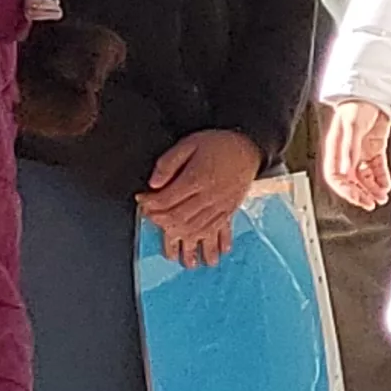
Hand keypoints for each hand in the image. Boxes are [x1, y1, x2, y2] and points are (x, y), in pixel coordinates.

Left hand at [139, 130, 260, 263]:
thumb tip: (154, 183)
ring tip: (171, 246)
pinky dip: (205, 242)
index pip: (167, 199)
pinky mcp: (229, 211)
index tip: (141, 199)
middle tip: (150, 217)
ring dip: (181, 239)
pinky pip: (215, 231)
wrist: (250, 148)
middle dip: (160, 221)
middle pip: (178, 218)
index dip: (149, 203)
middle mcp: (209, 196)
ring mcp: (220, 206)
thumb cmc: (219, 144)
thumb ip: (169, 162)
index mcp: (197, 179)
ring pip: (196, 229)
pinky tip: (198, 247)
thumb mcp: (189, 144)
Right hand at [320, 98, 390, 210]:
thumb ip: (349, 149)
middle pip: (351, 181)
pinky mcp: (374, 147)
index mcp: (335, 150)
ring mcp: (361, 151)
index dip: (346, 191)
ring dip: (372, 189)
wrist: (372, 93)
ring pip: (364, 177)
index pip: (336, 177)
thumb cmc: (356, 105)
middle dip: (361, 194)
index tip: (358, 199)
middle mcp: (347, 153)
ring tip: (381, 198)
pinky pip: (376, 167)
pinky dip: (381, 178)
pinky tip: (385, 185)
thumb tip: (346, 171)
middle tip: (371, 204)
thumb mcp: (352, 127)